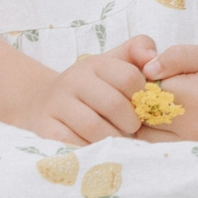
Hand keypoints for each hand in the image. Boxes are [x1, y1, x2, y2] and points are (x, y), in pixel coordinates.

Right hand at [25, 37, 153, 144]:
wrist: (44, 101)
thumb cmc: (93, 85)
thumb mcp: (116, 61)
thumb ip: (140, 49)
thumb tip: (153, 57)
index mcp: (95, 63)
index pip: (129, 78)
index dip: (142, 96)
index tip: (141, 105)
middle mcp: (73, 80)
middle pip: (113, 104)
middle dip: (130, 121)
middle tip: (132, 128)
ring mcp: (56, 104)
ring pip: (93, 127)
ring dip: (112, 137)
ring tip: (117, 137)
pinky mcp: (45, 127)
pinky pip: (73, 143)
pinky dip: (91, 148)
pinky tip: (97, 146)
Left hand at [135, 44, 197, 141]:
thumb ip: (178, 56)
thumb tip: (147, 69)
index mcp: (195, 98)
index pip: (149, 89)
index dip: (144, 79)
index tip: (153, 73)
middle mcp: (190, 126)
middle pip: (142, 113)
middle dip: (140, 99)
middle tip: (154, 87)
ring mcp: (188, 143)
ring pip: (143, 131)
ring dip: (142, 116)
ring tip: (159, 103)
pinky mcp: (187, 152)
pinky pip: (153, 143)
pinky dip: (150, 130)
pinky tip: (162, 117)